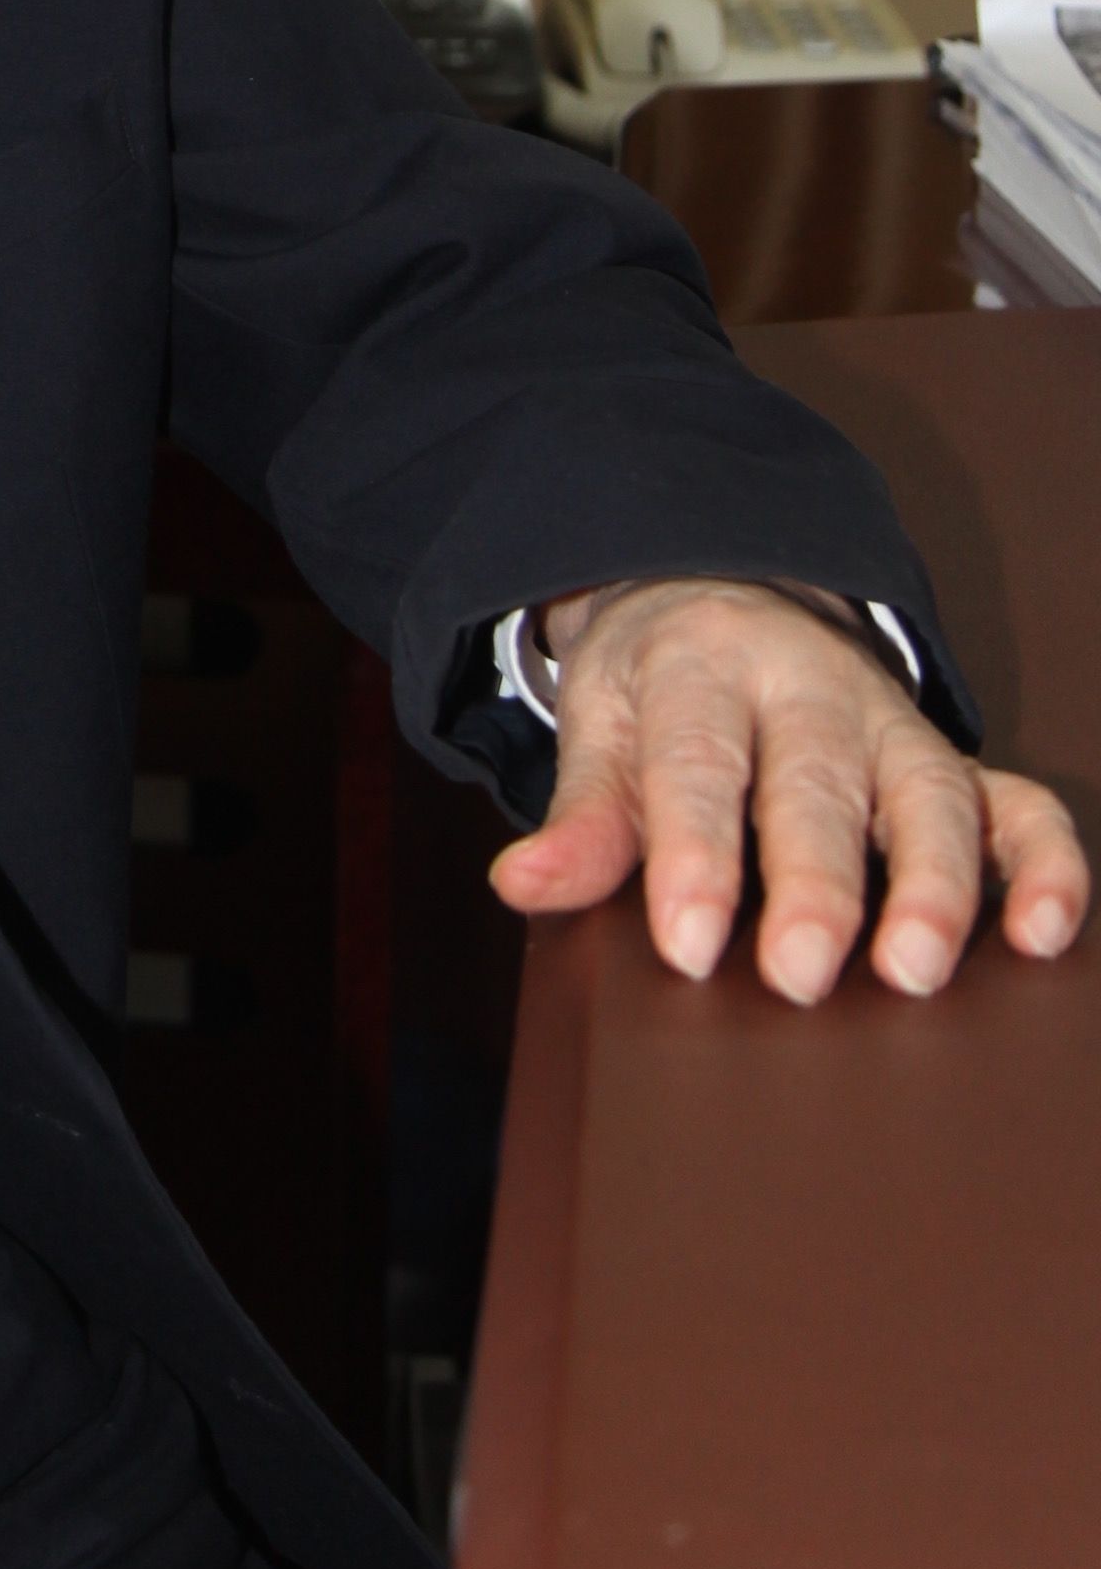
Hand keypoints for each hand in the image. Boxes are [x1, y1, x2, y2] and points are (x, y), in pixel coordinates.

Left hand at [491, 579, 1089, 1000]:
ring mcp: (891, 723)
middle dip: (814, 881)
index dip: (693, 854)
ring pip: (930, 792)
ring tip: (915, 969)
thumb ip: (584, 815)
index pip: (698, 761)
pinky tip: (1042, 934)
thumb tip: (523, 885)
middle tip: (801, 975)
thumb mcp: (602, 725)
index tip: (688, 944)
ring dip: (934, 884)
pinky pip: (1019, 804)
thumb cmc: (658, 685)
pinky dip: (1045, 864)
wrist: (721, 594)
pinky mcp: (953, 758)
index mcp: (703, 668)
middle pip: (817, 781)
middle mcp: (809, 688)